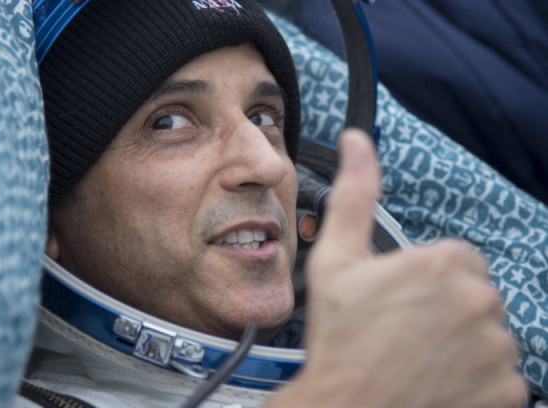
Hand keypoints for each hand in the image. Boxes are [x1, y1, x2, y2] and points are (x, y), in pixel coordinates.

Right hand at [267, 129, 526, 407]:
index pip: (455, 258)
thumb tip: (356, 140)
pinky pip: (501, 374)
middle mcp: (479, 300)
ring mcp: (497, 348)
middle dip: (445, 308)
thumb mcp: (335, 260)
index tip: (399, 300)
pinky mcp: (507, 390)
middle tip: (403, 330)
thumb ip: (355, 195)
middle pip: (473, 293)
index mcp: (442, 263)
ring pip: (487, 333)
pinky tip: (437, 381)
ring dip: (461, 342)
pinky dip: (476, 378)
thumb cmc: (339, 340)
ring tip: (417, 358)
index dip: (424, 279)